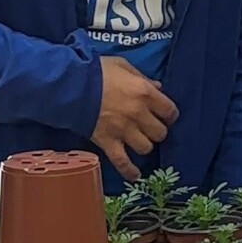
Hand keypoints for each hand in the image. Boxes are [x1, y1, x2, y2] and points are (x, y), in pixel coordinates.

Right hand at [94, 57, 178, 181]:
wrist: (71, 85)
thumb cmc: (96, 71)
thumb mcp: (123, 65)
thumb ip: (142, 77)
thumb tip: (158, 88)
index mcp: (145, 93)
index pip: (170, 111)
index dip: (168, 114)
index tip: (164, 115)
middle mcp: (138, 114)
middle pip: (160, 132)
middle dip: (156, 130)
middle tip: (149, 127)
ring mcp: (124, 130)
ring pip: (146, 147)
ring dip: (144, 145)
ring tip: (138, 140)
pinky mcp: (108, 142)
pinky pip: (123, 162)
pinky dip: (129, 171)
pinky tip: (135, 176)